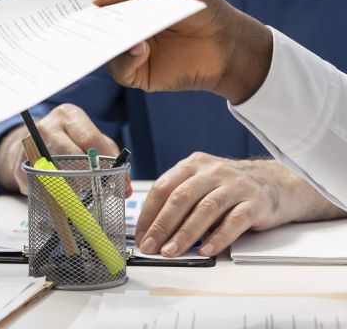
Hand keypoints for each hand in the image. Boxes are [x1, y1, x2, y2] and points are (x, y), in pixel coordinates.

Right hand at [0, 104, 122, 194]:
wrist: (38, 138)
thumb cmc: (72, 139)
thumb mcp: (92, 139)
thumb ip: (110, 158)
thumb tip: (125, 186)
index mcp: (69, 115)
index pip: (90, 139)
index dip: (106, 163)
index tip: (117, 181)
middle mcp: (48, 126)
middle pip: (71, 157)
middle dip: (88, 178)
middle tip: (97, 191)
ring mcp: (30, 144)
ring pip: (55, 175)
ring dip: (70, 190)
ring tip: (78, 193)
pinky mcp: (20, 164)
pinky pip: (39, 186)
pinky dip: (51, 195)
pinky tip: (57, 192)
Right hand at [93, 0, 272, 103]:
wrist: (228, 40)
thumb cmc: (197, 5)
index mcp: (122, 2)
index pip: (93, 0)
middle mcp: (119, 27)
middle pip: (89, 25)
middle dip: (80, 21)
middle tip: (71, 17)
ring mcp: (127, 50)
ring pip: (101, 47)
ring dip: (104, 38)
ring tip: (111, 30)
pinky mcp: (138, 73)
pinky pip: (120, 68)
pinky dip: (126, 57)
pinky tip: (140, 47)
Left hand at [136, 153, 309, 256]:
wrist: (275, 181)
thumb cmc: (230, 186)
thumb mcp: (203, 181)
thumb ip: (181, 198)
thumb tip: (153, 228)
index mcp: (193, 164)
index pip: (163, 187)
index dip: (149, 212)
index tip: (141, 234)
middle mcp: (212, 171)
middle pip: (181, 197)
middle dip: (162, 224)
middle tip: (150, 246)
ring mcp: (235, 185)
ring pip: (205, 209)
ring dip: (185, 233)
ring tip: (171, 251)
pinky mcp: (255, 202)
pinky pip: (234, 221)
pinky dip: (218, 237)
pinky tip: (206, 250)